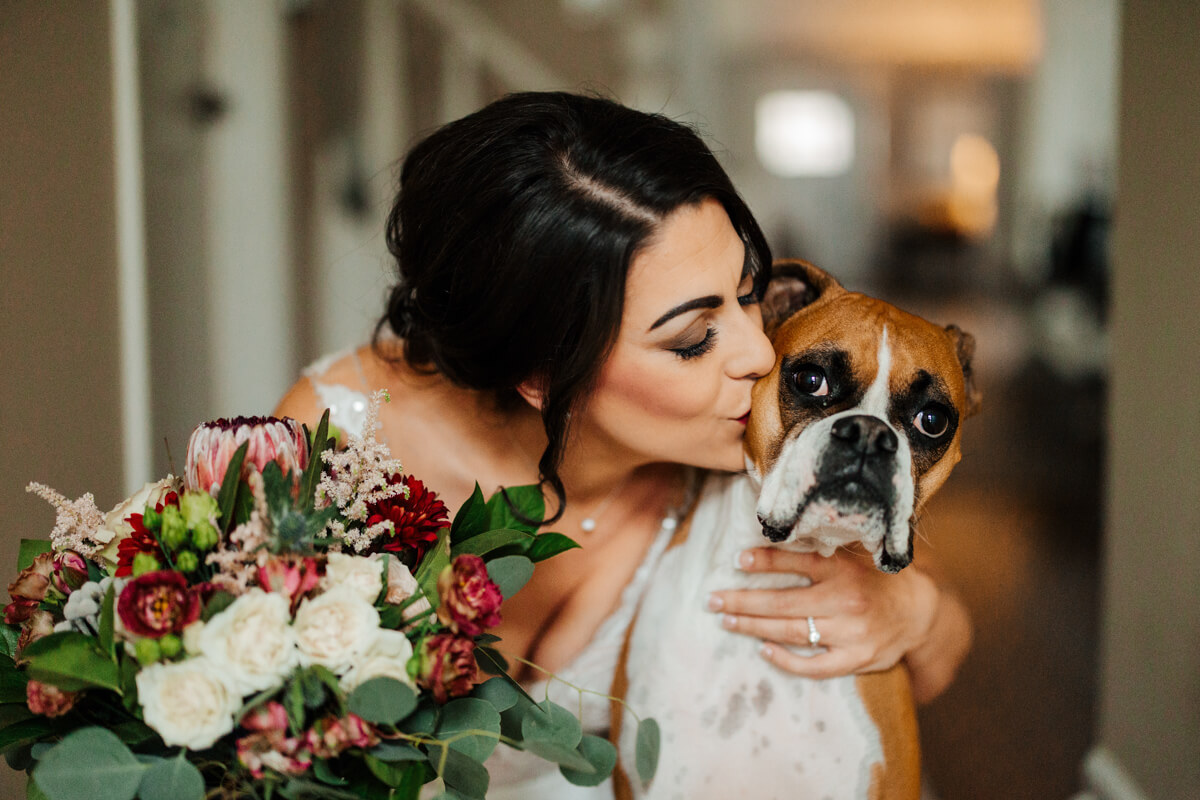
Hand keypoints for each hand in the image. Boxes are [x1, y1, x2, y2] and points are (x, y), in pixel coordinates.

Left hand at [706, 546, 941, 680]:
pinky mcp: (856, 659)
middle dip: (742, 602)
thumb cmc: (875, 578)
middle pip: (782, 603)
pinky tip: (764, 650)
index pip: (798, 562)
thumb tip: (776, 532)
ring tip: (726, 621)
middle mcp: (846, 600)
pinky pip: (814, 666)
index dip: (765, 561)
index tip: (737, 560)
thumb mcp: (853, 554)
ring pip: (791, 633)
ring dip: (753, 628)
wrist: (919, 611)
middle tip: (712, 600)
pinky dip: (787, 661)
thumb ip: (821, 547)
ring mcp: (851, 633)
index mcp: (843, 569)